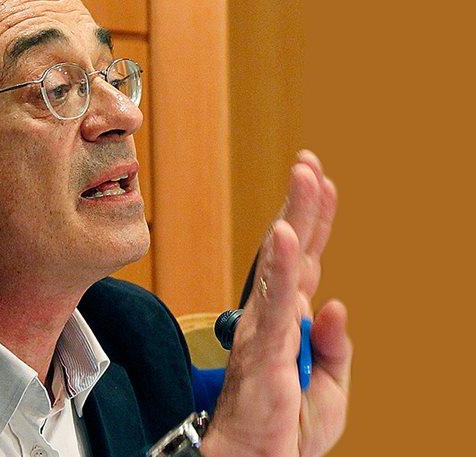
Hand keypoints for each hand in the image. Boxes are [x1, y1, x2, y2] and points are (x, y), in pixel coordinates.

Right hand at [201, 150, 351, 455]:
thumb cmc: (282, 429)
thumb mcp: (330, 387)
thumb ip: (334, 344)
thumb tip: (336, 303)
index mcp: (289, 323)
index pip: (306, 262)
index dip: (315, 221)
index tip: (320, 182)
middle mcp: (272, 317)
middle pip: (291, 251)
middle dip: (302, 204)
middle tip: (307, 163)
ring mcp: (264, 329)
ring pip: (281, 264)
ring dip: (294, 218)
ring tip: (304, 178)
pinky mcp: (264, 348)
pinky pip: (273, 302)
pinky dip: (277, 266)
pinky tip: (283, 234)